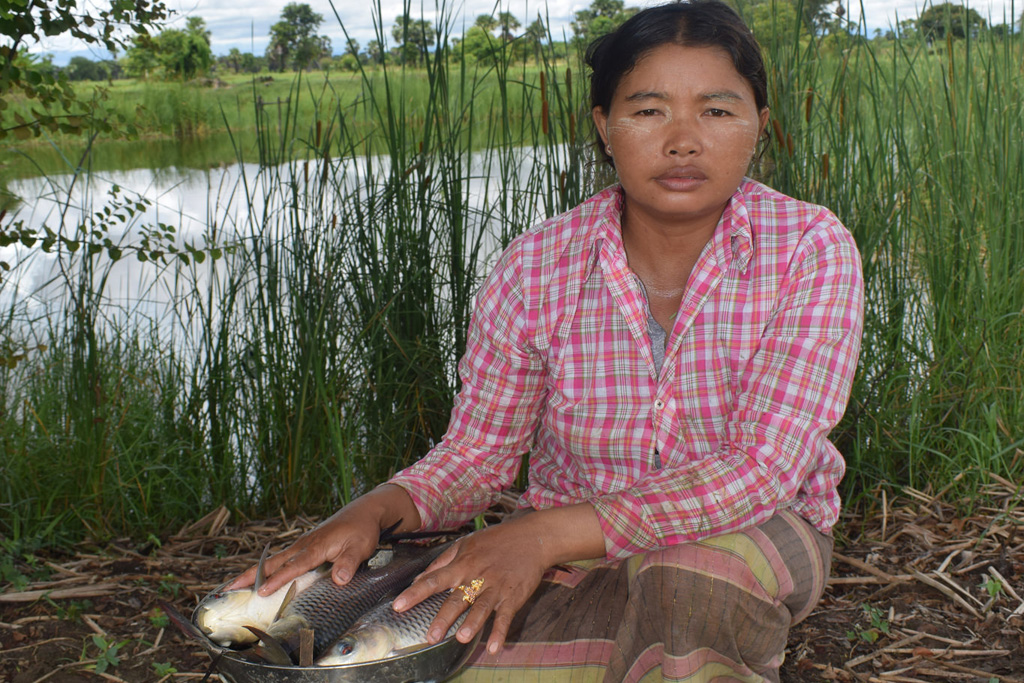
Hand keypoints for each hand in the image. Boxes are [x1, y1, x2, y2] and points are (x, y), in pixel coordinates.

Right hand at [227, 484, 421, 595]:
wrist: (364, 511)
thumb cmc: (362, 530)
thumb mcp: (361, 547)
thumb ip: (348, 563)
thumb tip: (338, 580)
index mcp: (315, 547)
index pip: (292, 566)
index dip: (277, 580)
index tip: (260, 593)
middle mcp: (304, 545)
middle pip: (273, 562)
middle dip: (250, 576)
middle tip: (228, 588)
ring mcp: (302, 544)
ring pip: (273, 560)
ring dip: (254, 573)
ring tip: (233, 586)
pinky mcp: (305, 545)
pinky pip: (281, 558)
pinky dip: (267, 568)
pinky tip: (260, 578)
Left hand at [392, 503, 604, 654]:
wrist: (532, 537)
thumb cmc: (495, 541)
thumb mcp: (466, 544)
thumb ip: (442, 562)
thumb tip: (419, 578)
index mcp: (462, 564)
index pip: (434, 579)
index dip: (415, 593)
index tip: (398, 606)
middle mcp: (477, 576)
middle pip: (457, 598)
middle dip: (444, 617)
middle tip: (431, 636)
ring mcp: (496, 587)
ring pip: (482, 607)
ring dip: (472, 623)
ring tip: (461, 638)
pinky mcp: (513, 596)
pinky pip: (506, 616)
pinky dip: (501, 632)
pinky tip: (495, 648)